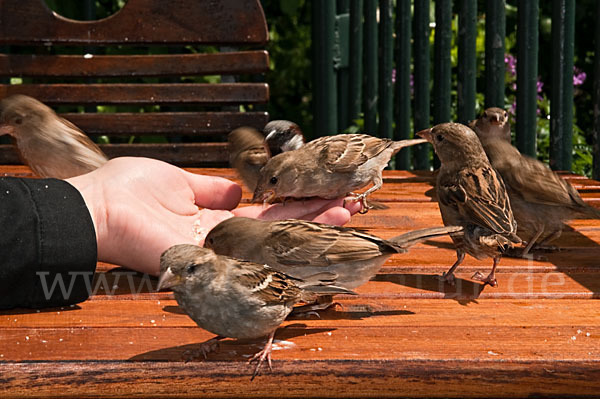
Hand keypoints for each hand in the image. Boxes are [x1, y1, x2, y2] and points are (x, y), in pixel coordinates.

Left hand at [67, 157, 358, 274]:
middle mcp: (225, 237)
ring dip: (313, 224)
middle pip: (280, 227)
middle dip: (316, 215)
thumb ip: (211, 189)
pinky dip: (287, 237)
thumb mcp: (180, 181)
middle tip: (352, 204)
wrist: (98, 205)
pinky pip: (256, 247)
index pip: (267, 212)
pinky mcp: (212, 254)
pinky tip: (317, 227)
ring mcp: (221, 248)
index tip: (325, 192)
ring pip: (276, 237)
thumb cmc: (129, 190)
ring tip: (347, 210)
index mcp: (216, 219)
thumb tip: (237, 189)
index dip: (296, 202)